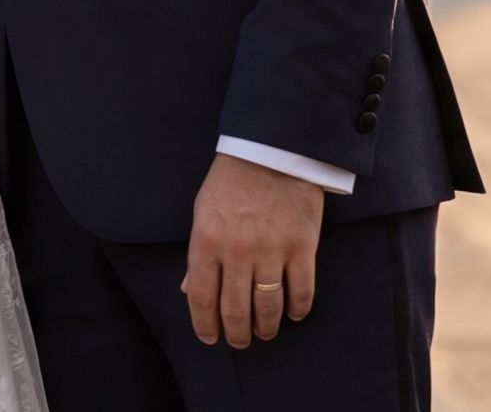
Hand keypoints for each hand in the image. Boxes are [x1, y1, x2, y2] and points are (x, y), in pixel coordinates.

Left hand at [184, 153, 322, 347]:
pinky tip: (293, 314)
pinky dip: (297, 309)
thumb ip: (198, 254)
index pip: (201, 298)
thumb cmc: (232, 179)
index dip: (204, 325)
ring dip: (266, 328)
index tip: (210, 339)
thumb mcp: (203, 212)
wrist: (272, 148)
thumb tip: (188, 291)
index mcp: (206, 241)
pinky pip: (301, 292)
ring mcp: (271, 251)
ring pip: (267, 308)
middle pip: (234, 310)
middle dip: (236, 334)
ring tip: (265, 333)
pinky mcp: (302, 247)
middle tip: (240, 341)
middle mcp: (237, 252)